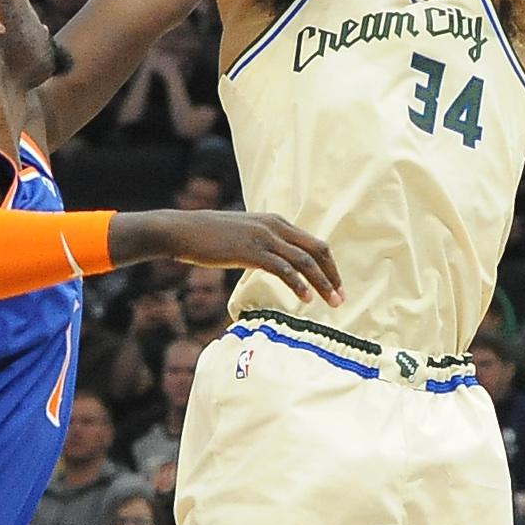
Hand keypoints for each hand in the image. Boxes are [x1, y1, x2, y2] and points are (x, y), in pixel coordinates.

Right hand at [115, 210, 340, 301]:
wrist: (183, 230)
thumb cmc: (209, 237)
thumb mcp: (242, 235)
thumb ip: (261, 244)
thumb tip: (272, 263)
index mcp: (275, 221)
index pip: (312, 243)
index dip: (327, 265)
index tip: (335, 285)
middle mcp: (274, 226)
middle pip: (316, 249)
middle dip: (332, 275)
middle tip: (341, 297)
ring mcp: (264, 237)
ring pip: (304, 260)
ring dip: (322, 283)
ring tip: (333, 302)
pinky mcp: (251, 251)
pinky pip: (283, 269)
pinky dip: (298, 284)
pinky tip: (306, 299)